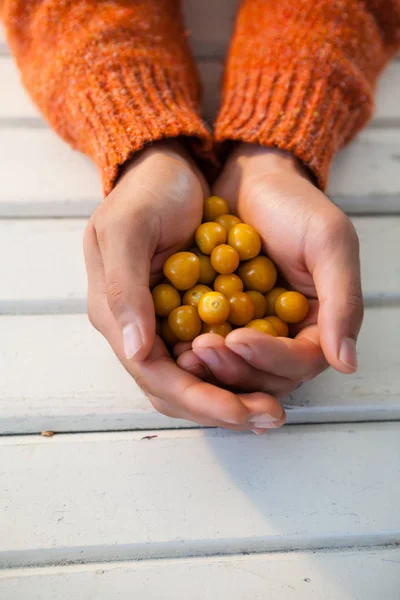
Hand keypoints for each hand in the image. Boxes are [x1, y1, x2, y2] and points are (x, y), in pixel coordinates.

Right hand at [84, 141, 285, 430]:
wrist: (166, 169)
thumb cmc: (145, 193)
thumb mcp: (127, 229)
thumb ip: (125, 289)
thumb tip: (137, 351)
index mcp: (115, 316)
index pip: (154, 375)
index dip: (197, 399)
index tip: (240, 411)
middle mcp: (136, 330)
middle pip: (175, 389)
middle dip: (220, 408)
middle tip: (267, 417)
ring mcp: (162, 324)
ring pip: (194, 379)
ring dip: (232, 395)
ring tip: (271, 406)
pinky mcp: (186, 314)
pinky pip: (211, 355)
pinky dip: (236, 370)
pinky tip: (266, 376)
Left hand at [177, 144, 363, 392]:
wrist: (251, 181)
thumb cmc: (294, 205)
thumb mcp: (329, 242)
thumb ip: (342, 302)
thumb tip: (346, 363)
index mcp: (318, 323)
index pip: (300, 361)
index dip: (271, 358)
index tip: (238, 337)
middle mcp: (286, 336)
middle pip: (265, 377)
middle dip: (234, 367)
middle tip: (202, 347)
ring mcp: (252, 332)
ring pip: (235, 370)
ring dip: (212, 366)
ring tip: (186, 350)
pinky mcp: (221, 324)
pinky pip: (209, 348)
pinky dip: (194, 351)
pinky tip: (175, 343)